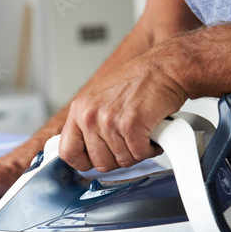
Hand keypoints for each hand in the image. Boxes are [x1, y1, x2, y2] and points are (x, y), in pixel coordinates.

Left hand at [59, 54, 186, 171]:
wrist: (163, 69)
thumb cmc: (138, 82)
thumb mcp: (100, 100)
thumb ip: (90, 125)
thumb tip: (86, 150)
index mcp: (79, 110)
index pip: (67, 152)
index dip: (83, 163)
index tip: (94, 161)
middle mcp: (90, 115)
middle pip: (99, 162)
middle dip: (118, 159)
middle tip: (128, 145)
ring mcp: (109, 121)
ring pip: (123, 160)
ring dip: (137, 152)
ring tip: (141, 133)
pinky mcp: (131, 126)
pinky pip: (139, 155)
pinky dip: (150, 148)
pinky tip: (151, 134)